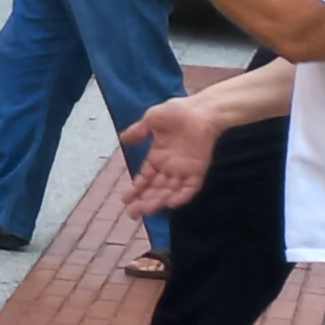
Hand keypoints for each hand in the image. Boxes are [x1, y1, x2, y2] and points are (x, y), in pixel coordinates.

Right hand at [123, 93, 215, 219]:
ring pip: (170, 191)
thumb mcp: (151, 119)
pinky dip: (181, 196)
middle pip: (155, 189)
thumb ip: (138, 131)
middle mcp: (169, 167)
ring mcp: (184, 170)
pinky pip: (190, 187)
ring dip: (159, 201)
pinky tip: (170, 203)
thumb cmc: (177, 112)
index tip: (125, 199)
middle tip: (132, 213)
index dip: (135, 189)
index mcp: (157, 157)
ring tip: (147, 209)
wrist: (201, 111)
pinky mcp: (198, 170)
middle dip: (144, 201)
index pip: (145, 178)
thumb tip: (123, 139)